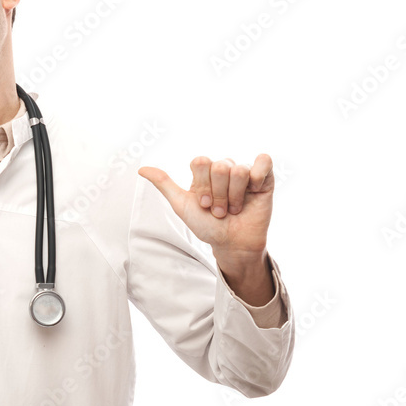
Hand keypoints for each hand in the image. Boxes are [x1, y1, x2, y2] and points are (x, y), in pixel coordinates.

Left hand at [137, 154, 273, 260]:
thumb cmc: (207, 226)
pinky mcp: (264, 178)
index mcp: (204, 172)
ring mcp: (244, 172)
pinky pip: (263, 161)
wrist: (231, 244)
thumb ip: (164, 185)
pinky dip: (257, 175)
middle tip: (220, 210)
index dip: (202, 186)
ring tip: (234, 209)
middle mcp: (224, 169)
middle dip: (219, 194)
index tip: (204, 205)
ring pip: (238, 169)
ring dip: (234, 196)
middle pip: (219, 166)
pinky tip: (253, 191)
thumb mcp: (182, 206)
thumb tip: (141, 169)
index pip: (200, 162)